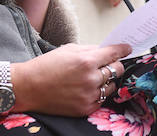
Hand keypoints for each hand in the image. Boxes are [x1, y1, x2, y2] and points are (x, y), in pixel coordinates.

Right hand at [11, 43, 131, 115]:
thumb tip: (106, 50)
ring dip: (106, 80)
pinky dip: (98, 93)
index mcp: (86, 61)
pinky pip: (101, 99)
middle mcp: (90, 79)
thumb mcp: (68, 49)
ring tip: (93, 77)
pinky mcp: (85, 108)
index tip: (127, 48)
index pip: (114, 53)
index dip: (123, 49)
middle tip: (108, 63)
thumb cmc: (46, 66)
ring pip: (111, 86)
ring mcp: (89, 95)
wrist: (29, 87)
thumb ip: (90, 50)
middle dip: (115, 64)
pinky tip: (87, 88)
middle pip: (117, 70)